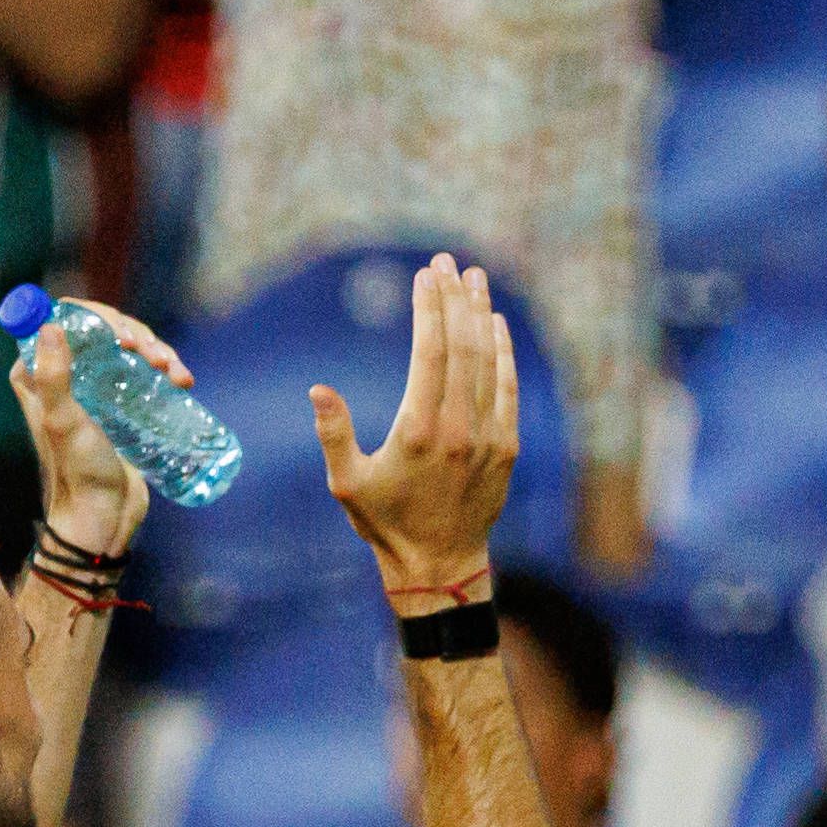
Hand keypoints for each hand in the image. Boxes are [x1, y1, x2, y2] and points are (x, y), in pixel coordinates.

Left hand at [14, 288, 182, 560]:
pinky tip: (182, 380)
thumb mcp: (64, 423)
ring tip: (174, 372)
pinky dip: (164, 367)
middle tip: (156, 358)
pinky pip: (141, 369)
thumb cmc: (78, 472)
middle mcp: (62, 374)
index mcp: (36, 374)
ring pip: (127, 346)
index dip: (98, 317)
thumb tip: (50, 326)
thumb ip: (53, 379)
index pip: (63, 320)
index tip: (125, 338)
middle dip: (135, 334)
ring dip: (155, 349)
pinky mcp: (120, 402)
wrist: (103, 515)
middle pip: (102, 329)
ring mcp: (94, 386)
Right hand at [314, 249, 523, 605]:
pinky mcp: (505, 446)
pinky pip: (509, 388)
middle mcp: (458, 429)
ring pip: (489, 361)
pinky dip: (505, 352)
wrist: (439, 565)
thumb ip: (334, 434)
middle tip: (447, 262)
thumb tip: (318, 389)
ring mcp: (488, 436)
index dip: (428, 308)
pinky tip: (496, 323)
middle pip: (462, 347)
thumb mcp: (347, 483)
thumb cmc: (384, 523)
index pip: (429, 352)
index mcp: (418, 431)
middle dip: (454, 299)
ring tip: (474, 278)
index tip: (424, 275)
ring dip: (481, 315)